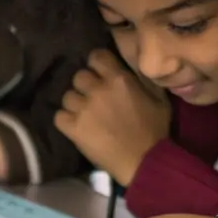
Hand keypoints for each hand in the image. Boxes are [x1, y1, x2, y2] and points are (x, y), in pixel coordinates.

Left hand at [55, 50, 170, 185]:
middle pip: (79, 76)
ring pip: (67, 96)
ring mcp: (84, 109)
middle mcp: (98, 90)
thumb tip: (131, 64)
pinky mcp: (73, 128)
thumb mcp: (159, 98)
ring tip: (85, 115)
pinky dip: (65, 121)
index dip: (96, 64)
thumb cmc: (155, 130)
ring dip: (75, 104)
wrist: (145, 161)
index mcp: (119, 79)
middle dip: (85, 86)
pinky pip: (58, 116)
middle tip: (94, 98)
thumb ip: (142, 78)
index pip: (95, 56)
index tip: (100, 74)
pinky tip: (76, 126)